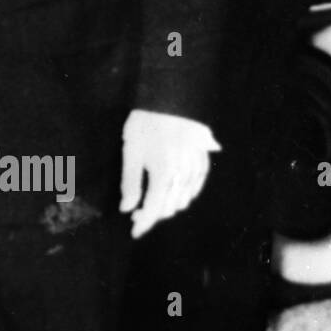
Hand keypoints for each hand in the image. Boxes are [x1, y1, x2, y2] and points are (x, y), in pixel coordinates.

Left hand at [120, 109, 218, 238]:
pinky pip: (196, 186)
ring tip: (152, 203)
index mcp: (164, 176)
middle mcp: (183, 176)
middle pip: (170, 207)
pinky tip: (174, 192)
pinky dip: (185, 194)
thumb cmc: (145, 125)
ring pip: (185, 199)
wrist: (170, 98)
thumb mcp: (131, 153)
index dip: (144, 223)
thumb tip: (128, 209)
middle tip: (137, 214)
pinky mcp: (203, 159)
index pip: (154, 210)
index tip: (134, 232)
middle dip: (154, 215)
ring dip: (169, 205)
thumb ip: (130, 183)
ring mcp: (196, 168)